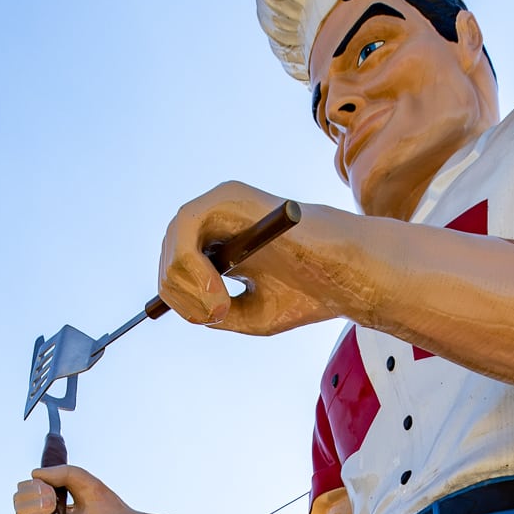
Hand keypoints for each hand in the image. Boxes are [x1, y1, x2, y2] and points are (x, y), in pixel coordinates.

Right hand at [12, 462, 142, 513]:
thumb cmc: (111, 509)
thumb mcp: (83, 481)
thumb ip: (61, 473)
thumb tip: (34, 474)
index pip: (28, 500)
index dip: (31, 487)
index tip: (48, 483)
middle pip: (20, 509)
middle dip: (29, 493)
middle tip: (49, 491)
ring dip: (30, 504)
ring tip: (50, 498)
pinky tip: (47, 507)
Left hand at [157, 182, 343, 336]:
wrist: (343, 274)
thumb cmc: (305, 292)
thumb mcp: (249, 314)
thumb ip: (214, 312)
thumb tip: (188, 310)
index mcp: (219, 244)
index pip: (177, 269)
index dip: (181, 297)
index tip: (212, 317)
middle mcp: (216, 219)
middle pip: (170, 256)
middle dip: (182, 295)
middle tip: (217, 314)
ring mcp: (220, 203)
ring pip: (172, 243)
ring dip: (186, 284)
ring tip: (221, 305)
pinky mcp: (228, 195)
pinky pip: (185, 225)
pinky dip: (189, 263)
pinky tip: (215, 287)